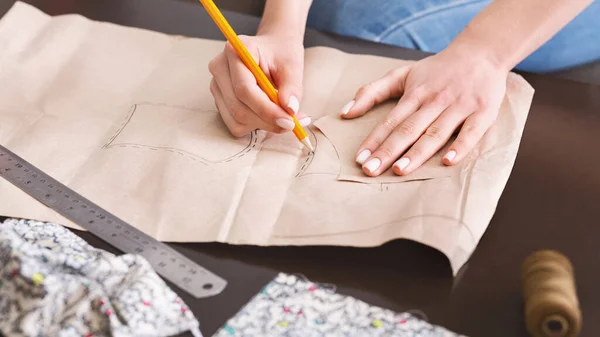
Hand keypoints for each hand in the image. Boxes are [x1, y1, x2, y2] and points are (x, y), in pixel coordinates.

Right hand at [208, 33, 310, 136]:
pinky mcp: (220, 99)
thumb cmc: (281, 53)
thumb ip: (292, 88)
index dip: (266, 109)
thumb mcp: (293, 66)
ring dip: (262, 125)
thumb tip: (290, 110)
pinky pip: (234, 124)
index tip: (288, 120)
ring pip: (236, 119)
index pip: (244, 88)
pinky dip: (255, 126)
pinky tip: (269, 116)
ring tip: (283, 118)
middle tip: (291, 123)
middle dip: (267, 120)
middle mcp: (220, 67)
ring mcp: (217, 85)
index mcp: (236, 51)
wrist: (273, 47)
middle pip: (238, 107)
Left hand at [341, 49, 507, 175]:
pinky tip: (446, 162)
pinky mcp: (483, 112)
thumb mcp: (402, 74)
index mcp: (415, 94)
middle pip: (408, 129)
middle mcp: (435, 100)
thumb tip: (345, 113)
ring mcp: (459, 106)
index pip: (390, 121)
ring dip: (417, 152)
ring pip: (435, 133)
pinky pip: (471, 132)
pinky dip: (460, 146)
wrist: (482, 52)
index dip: (374, 140)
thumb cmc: (437, 70)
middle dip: (388, 151)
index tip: (360, 159)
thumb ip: (372, 91)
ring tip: (400, 170)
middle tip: (371, 170)